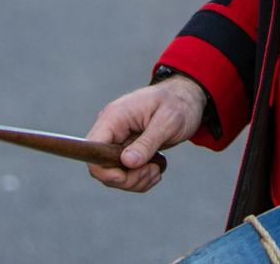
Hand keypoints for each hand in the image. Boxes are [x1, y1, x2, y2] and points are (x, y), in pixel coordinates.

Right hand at [84, 75, 205, 192]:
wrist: (186, 99)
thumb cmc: (178, 104)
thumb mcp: (168, 121)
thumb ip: (147, 142)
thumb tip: (127, 162)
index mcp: (114, 117)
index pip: (93, 149)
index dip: (105, 169)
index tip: (128, 175)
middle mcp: (111, 129)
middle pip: (101, 167)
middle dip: (127, 178)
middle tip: (152, 171)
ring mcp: (117, 141)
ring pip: (113, 175)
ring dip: (136, 180)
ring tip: (157, 169)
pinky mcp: (126, 150)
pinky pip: (124, 174)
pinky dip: (139, 179)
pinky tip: (155, 169)